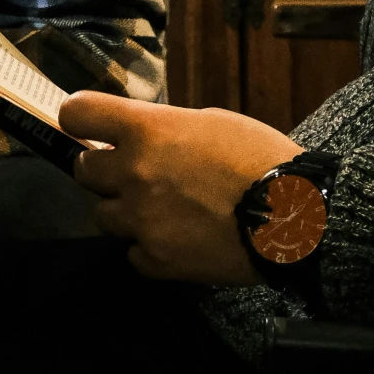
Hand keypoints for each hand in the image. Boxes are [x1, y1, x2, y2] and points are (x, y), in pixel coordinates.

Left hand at [60, 92, 300, 284]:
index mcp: (146, 130)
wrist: (296, 215)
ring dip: (124, 211)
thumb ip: (164, 129)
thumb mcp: (209, 122)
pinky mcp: (157, 260)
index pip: (77, 113)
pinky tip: (177, 239)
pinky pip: (133, 254)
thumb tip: (140, 137)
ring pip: (103, 216)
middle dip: (103, 170)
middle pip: (83, 171)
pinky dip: (149, 248)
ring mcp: (142, 220)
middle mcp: (134, 173)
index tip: (85, 127)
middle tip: (133, 173)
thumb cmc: (260, 158)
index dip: (77, 118)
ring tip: (161, 210)